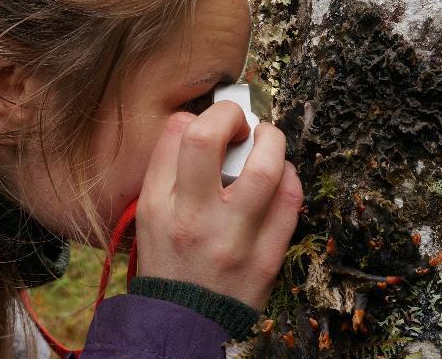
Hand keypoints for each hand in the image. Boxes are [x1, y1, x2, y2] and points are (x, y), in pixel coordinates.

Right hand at [135, 101, 303, 308]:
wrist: (186, 325)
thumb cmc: (169, 262)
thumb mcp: (151, 216)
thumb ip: (169, 172)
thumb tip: (204, 126)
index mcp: (160, 205)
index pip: (178, 134)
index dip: (201, 116)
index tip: (213, 124)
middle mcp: (193, 218)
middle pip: (211, 139)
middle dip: (233, 115)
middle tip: (242, 124)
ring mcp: (233, 240)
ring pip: (265, 169)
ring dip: (273, 142)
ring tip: (268, 142)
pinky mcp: (266, 258)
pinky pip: (290, 203)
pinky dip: (289, 179)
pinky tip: (281, 177)